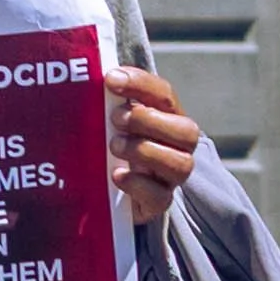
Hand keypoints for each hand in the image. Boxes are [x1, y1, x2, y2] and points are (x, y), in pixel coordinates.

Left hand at [105, 66, 199, 226]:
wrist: (110, 193)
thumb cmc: (112, 144)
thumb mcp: (111, 121)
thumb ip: (109, 101)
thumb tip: (92, 76)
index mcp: (167, 118)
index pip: (164, 95)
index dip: (140, 84)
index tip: (110, 79)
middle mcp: (176, 147)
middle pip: (188, 131)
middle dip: (149, 120)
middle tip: (115, 118)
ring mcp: (170, 177)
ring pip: (181, 165)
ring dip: (145, 151)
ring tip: (114, 146)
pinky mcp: (158, 203)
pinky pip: (160, 197)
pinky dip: (138, 184)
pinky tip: (116, 175)